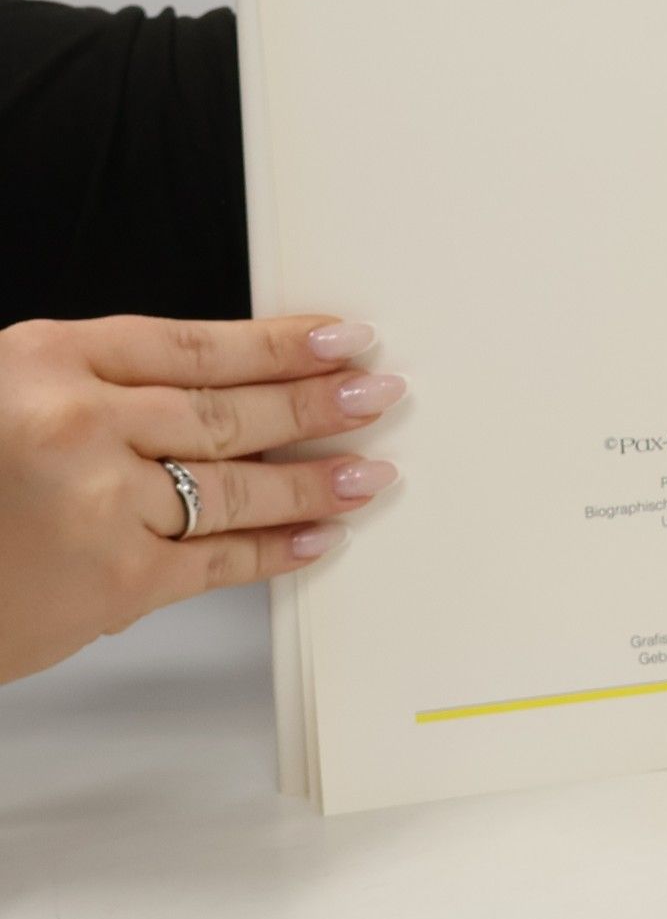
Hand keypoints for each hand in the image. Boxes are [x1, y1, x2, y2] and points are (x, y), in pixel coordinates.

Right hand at [0, 314, 405, 685]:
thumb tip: (239, 384)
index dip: (283, 342)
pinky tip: (319, 537)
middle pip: (229, 409)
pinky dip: (276, 550)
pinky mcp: (112, 580)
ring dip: (317, 479)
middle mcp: (77, 422)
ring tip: (371, 470)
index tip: (344, 338)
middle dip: (318, 403)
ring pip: (236, 484)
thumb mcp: (14, 392)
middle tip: (379, 396)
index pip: (200, 344)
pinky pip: (218, 560)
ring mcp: (98, 503)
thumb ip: (111, 385)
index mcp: (51, 357)